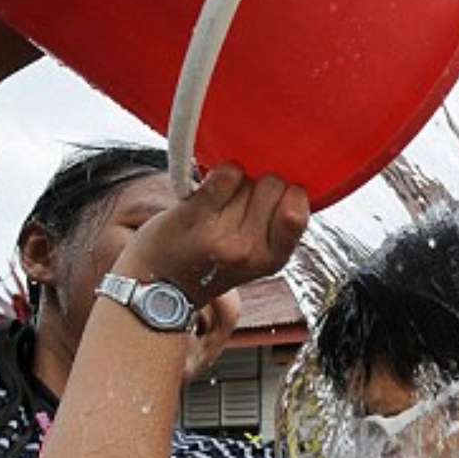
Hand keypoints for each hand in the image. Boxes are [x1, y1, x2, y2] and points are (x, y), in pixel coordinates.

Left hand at [112, 164, 308, 307]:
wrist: (159, 283)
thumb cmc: (212, 260)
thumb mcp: (256, 257)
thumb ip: (279, 226)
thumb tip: (294, 174)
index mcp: (272, 260)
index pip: (299, 209)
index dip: (289, 194)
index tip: (272, 202)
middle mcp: (249, 251)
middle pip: (274, 184)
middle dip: (260, 185)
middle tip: (239, 205)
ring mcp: (221, 235)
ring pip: (248, 176)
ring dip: (236, 181)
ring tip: (220, 204)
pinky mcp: (194, 217)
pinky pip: (224, 174)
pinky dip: (218, 173)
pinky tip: (209, 192)